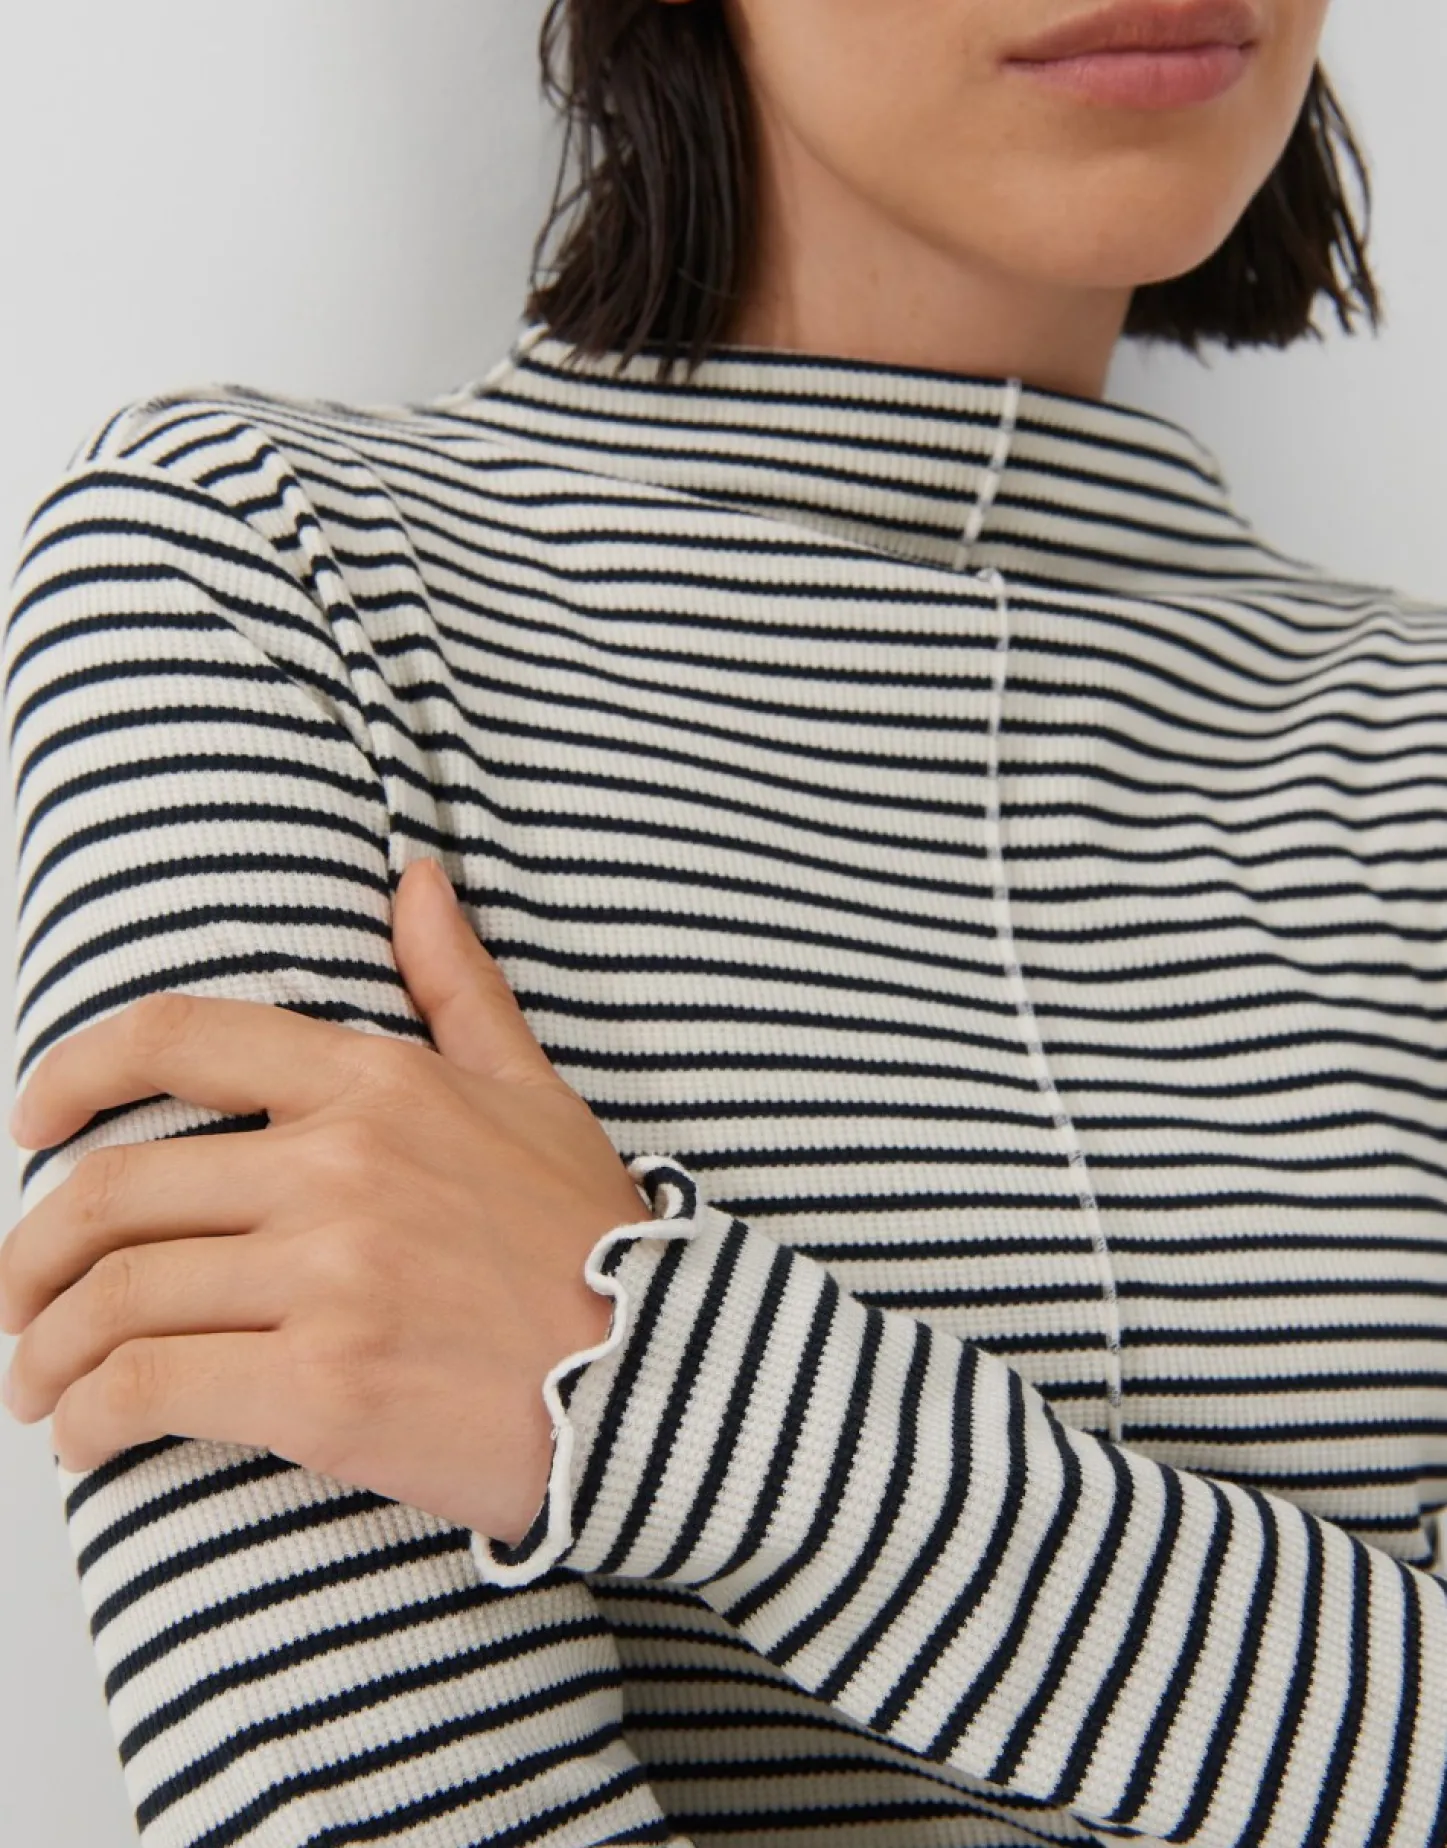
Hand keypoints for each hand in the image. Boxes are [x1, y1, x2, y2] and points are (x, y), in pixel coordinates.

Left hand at [0, 859, 645, 1546]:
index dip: (73, 1075)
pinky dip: (90, 1418)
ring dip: (46, 1350)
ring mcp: (328, 1276)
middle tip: (18, 1297)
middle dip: (32, 1254)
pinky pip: (149, 1389)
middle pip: (114, 1191)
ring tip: (41, 1381)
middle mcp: (338, 1166)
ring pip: (115, 1298)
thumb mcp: (531, 1090)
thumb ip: (456, 987)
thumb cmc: (592, 1240)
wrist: (660, 1379)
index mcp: (377, 1084)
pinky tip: (89, 1436)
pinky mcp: (322, 1387)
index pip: (177, 1039)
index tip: (32, 1123)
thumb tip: (416, 881)